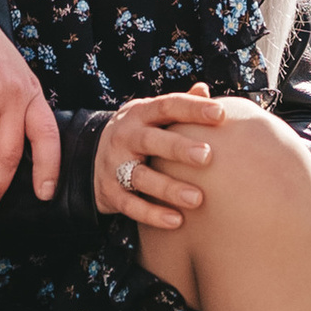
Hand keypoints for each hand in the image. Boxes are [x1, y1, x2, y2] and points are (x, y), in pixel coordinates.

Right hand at [94, 82, 267, 230]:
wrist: (90, 156)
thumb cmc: (138, 134)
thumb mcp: (151, 116)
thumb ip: (178, 105)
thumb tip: (204, 89)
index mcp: (140, 114)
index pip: (167, 106)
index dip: (192, 108)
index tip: (220, 114)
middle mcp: (125, 137)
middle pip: (151, 140)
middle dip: (178, 148)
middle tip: (207, 156)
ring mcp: (115, 165)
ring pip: (141, 176)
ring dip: (169, 188)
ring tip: (197, 198)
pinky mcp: (110, 192)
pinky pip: (130, 205)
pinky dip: (152, 214)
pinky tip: (176, 221)